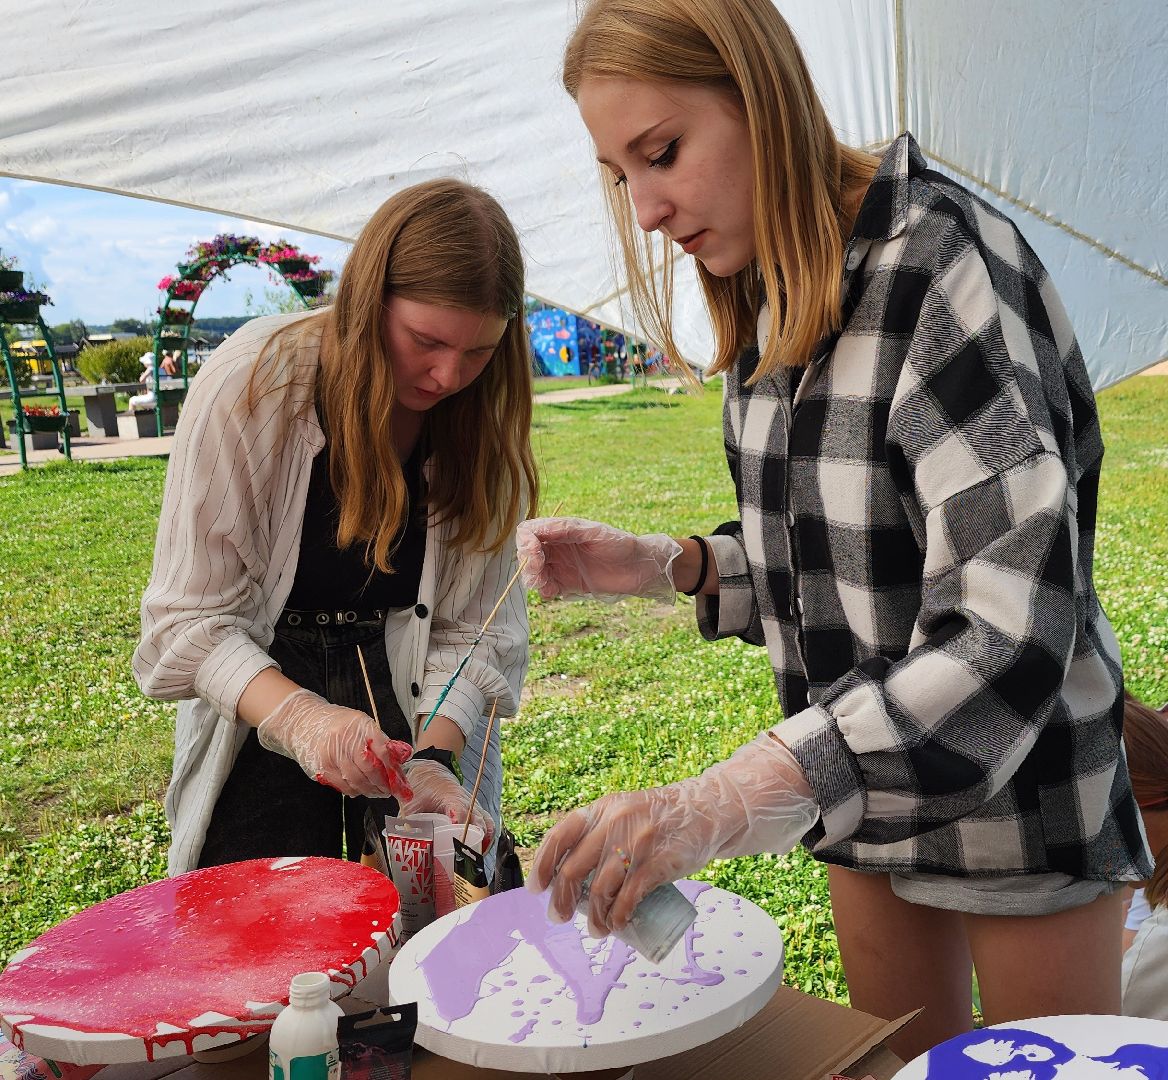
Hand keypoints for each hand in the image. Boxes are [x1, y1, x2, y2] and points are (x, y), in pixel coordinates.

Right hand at [257, 688, 412, 798]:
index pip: (383, 750)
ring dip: (370, 790)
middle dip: (383, 784)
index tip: (400, 782)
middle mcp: (347, 739)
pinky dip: (354, 790)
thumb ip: (380, 741)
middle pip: (370, 769)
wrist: (307, 722)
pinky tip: (361, 790)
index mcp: (362, 726)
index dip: (393, 769)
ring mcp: (332, 753)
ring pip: (356, 780)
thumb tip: (399, 761)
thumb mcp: (363, 724)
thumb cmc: (340, 724)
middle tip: (390, 791)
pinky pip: (342, 785)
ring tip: (378, 792)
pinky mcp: (322, 766)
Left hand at [398, 758, 495, 851]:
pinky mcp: (477, 813)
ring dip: (484, 843)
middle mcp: (468, 802)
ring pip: (487, 825)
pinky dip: (486, 840)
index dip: (462, 824)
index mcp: (452, 796)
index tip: (459, 840)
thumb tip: (404, 843)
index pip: (461, 810)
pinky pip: (488, 826)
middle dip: (475, 841)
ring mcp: (475, 807)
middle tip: (465, 860)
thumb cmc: (423, 789)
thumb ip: (408, 822)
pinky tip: (479, 854)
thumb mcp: (412, 803)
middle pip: (479, 822)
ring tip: (475, 861)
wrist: (433, 774)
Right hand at [517, 517, 680, 601]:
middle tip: (539, 572)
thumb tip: (537, 528)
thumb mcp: (593, 532)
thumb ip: (565, 528)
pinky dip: (543, 590)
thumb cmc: (619, 544)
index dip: (526, 542)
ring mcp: (560, 565)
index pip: (529, 532)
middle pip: (526, 552)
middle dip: (528, 563)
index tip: (535, 553)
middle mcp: (557, 546)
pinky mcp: (566, 583)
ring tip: (545, 585)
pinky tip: (552, 592)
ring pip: (533, 571)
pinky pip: (546, 587)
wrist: (638, 568)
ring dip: (532, 578)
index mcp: (561, 530)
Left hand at [528, 732, 818, 937]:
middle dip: (561, 901)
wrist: (705, 810)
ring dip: (593, 918)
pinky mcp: (660, 863)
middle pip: (573, 869)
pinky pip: (629, 896)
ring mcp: (637, 843)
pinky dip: (617, 917)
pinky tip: (616, 925)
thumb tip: (565, 872)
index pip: (560, 835)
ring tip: (596, 930)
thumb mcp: (623, 811)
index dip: (543, 865)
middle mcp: (615, 822)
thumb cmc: (657, 818)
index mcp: (601, 808)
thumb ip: (598, 831)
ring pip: (600, 889)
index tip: (537, 889)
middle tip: (559, 918)